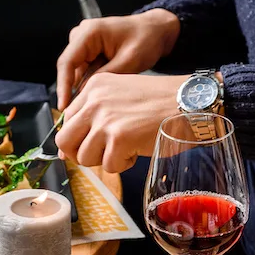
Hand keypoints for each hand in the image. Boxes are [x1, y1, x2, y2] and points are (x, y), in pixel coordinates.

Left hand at [56, 72, 184, 173]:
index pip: (66, 120)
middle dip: (81, 154)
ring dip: (105, 160)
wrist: (190, 103)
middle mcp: (94, 101)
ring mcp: (105, 119)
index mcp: (94, 87)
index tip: (88, 146)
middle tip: (101, 155)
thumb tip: (69, 148)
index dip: (75, 139)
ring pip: (84, 157)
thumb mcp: (122, 96)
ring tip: (125, 148)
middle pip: (65, 141)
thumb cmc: (162, 102)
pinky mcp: (119, 138)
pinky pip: (108, 166)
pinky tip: (137, 150)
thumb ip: (97, 114)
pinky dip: (123, 164)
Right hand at [57, 10, 180, 108]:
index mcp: (89, 32)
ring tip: (94, 107)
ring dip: (83, 88)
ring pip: (76, 72)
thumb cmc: (145, 40)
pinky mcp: (89, 51)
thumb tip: (85, 96)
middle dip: (72, 91)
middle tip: (78, 115)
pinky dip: (90, 84)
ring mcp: (84, 43)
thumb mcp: (128, 61)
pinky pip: (84, 71)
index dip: (63, 86)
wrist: (155, 31)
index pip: (67, 62)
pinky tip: (99, 97)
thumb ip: (105, 77)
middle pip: (69, 68)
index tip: (63, 107)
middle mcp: (81, 35)